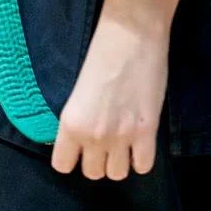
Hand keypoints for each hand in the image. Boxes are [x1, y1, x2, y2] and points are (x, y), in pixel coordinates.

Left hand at [52, 0, 180, 180]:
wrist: (130, 35)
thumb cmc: (100, 54)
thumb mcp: (77, 92)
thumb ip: (79, 119)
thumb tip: (82, 138)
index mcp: (69, 122)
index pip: (62, 165)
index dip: (71, 158)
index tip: (78, 148)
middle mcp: (93, 135)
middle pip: (93, 173)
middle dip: (97, 161)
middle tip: (103, 143)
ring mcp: (121, 136)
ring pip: (117, 174)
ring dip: (119, 162)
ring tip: (122, 143)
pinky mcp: (147, 132)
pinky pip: (143, 167)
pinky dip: (141, 159)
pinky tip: (140, 143)